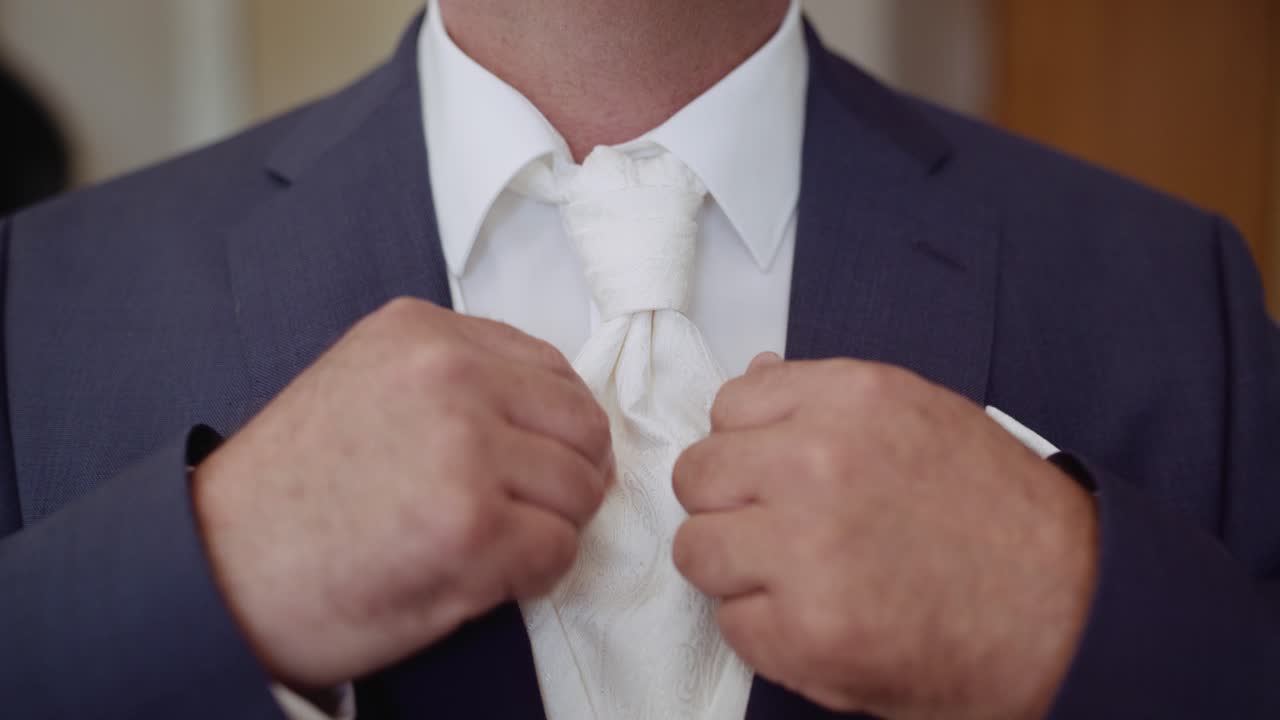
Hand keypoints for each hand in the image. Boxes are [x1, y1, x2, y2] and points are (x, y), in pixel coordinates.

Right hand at [193, 298, 611, 690]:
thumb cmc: (289, 495)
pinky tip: (480, 576)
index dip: (553, 429)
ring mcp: (465, 449)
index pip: (552, 370)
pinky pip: (559, 551)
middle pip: (583, 427)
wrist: (214, 573)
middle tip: (521, 511)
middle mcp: (449, 376)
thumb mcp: (366, 386)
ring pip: (581, 489)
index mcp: (423, 333)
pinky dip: (533, 574)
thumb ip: (457, 380)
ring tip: (488, 544)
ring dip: (549, 527)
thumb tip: (551, 416)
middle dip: (565, 476)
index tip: (528, 463)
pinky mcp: (474, 527)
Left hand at [672, 353, 1096, 719]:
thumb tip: (754, 374)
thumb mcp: (920, 417)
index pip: (729, 405)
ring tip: (799, 580)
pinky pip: (730, 622)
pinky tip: (823, 621)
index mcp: (850, 399)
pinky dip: (766, 630)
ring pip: (696, 549)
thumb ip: (825, 400)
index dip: (748, 447)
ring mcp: (806, 550)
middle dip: (731, 505)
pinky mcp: (805, 633)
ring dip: (736, 570)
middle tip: (780, 532)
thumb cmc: (1000, 517)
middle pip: (697, 475)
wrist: (1073, 612)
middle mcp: (819, 462)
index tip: (774, 473)